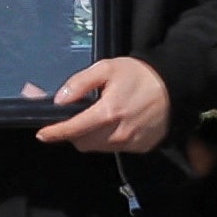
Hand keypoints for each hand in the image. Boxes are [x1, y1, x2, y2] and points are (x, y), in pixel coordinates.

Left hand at [36, 56, 173, 151]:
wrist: (175, 85)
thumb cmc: (138, 74)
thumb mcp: (107, 68)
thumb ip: (80, 83)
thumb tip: (59, 100)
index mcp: (108, 112)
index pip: (73, 129)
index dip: (55, 132)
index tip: (41, 133)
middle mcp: (118, 133)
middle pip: (82, 142)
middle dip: (72, 133)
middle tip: (72, 119)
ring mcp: (130, 143)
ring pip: (97, 147)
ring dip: (88, 137)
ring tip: (94, 119)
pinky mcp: (140, 148)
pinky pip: (114, 148)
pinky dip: (106, 139)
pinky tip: (113, 124)